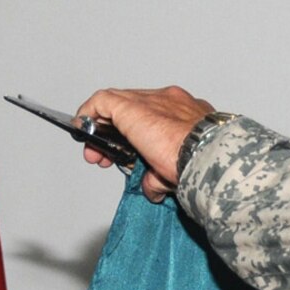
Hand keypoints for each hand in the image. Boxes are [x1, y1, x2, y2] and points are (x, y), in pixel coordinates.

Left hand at [75, 87, 215, 202]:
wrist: (207, 155)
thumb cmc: (202, 163)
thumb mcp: (179, 171)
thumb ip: (160, 177)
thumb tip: (152, 189)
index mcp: (186, 113)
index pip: (153, 116)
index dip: (134, 134)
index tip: (125, 153)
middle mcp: (169, 101)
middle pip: (132, 109)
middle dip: (115, 134)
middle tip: (105, 156)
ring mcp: (150, 100)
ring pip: (117, 104)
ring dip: (101, 128)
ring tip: (95, 152)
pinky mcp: (130, 106)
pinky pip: (102, 101)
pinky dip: (89, 113)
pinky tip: (82, 129)